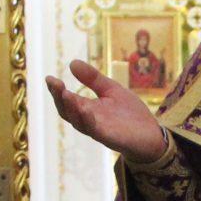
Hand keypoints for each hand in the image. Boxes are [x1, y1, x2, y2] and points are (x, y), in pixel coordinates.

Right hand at [47, 57, 170, 160]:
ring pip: (78, 122)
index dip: (56, 90)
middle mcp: (89, 120)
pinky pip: (96, 130)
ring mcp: (99, 130)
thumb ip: (93, 79)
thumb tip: (72, 63)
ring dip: (71, 108)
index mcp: (87, 108)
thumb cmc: (129, 114)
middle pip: (67, 112)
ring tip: (65, 94)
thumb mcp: (111, 90)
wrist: (151, 136)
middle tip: (54, 83)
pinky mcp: (110, 138)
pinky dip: (88, 120)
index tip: (49, 78)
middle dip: (59, 98)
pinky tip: (85, 109)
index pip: (66, 100)